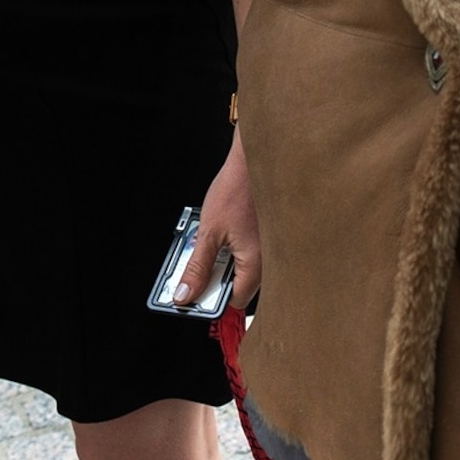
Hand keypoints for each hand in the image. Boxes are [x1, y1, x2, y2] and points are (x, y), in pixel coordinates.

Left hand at [178, 130, 259, 311]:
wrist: (257, 158)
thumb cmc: (238, 188)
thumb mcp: (208, 232)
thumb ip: (197, 268)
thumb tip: (186, 294)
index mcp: (257, 264)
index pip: (235, 301)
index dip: (212, 298)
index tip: (193, 291)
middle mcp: (271, 260)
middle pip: (240, 287)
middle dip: (216, 279)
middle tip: (198, 263)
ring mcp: (273, 248)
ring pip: (244, 269)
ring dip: (225, 262)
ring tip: (212, 242)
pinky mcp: (270, 237)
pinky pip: (251, 254)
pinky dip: (234, 249)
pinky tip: (225, 233)